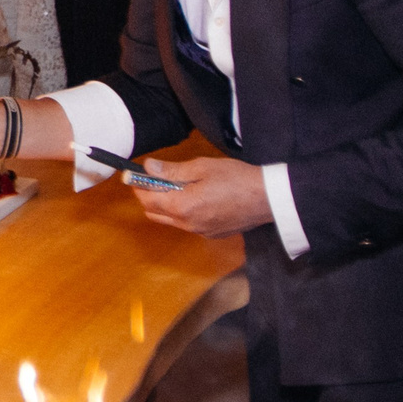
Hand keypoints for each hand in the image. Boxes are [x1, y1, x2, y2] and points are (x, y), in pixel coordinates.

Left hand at [128, 154, 272, 237]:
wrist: (270, 198)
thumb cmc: (237, 179)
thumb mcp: (202, 167)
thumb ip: (172, 170)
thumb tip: (148, 167)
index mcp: (182, 207)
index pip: (146, 199)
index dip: (137, 185)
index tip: (132, 174)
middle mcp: (188, 224)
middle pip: (154, 212)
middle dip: (147, 195)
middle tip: (152, 177)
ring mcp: (200, 232)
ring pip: (169, 220)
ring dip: (164, 205)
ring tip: (174, 185)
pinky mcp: (212, 234)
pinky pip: (186, 224)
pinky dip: (181, 212)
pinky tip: (193, 196)